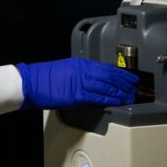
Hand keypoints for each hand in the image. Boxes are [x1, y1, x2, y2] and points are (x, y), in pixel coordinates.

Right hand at [15, 58, 138, 109]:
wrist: (30, 82)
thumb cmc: (45, 78)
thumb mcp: (68, 71)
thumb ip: (83, 76)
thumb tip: (96, 85)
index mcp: (82, 64)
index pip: (108, 68)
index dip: (122, 74)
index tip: (132, 78)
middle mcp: (83, 71)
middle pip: (111, 77)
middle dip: (125, 84)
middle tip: (136, 89)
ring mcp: (80, 82)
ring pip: (107, 87)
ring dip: (121, 93)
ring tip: (130, 97)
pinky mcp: (76, 95)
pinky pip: (97, 97)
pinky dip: (109, 100)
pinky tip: (117, 102)